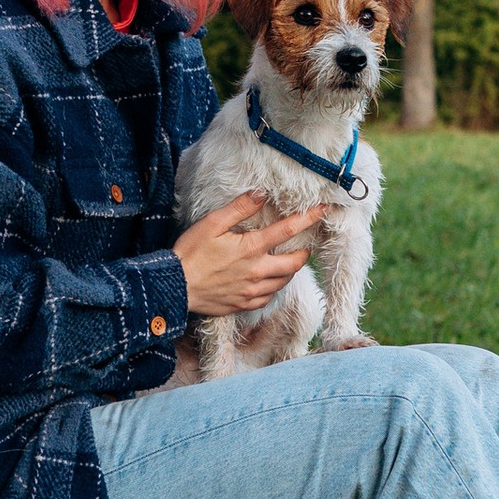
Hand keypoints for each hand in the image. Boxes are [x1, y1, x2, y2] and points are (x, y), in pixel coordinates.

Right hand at [174, 190, 323, 317]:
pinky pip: (268, 298)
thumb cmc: (190, 253)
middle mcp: (256, 271)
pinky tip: (268, 281)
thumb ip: (239, 208)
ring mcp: (251, 291)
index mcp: (250, 248)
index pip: (288, 230)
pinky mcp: (243, 304)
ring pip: (284, 282)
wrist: (174, 287)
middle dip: (304, 253)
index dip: (309, 218)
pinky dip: (274, 288)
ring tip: (287, 262)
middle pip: (294, 264)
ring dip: (290, 271)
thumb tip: (261, 193)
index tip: (324, 210)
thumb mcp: (212, 224)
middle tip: (304, 246)